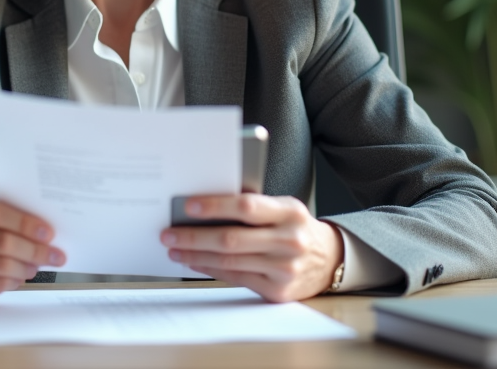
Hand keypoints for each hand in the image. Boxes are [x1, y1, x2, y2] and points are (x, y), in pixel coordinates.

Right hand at [0, 197, 64, 305]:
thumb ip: (0, 217)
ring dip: (27, 267)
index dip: (25, 222)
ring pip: (2, 266)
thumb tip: (42, 232)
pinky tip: (20, 277)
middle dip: (36, 250)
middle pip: (3, 242)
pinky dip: (13, 281)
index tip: (48, 232)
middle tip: (55, 255)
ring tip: (38, 265)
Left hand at [160, 194, 342, 302]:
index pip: (246, 206)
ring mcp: (285, 269)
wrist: (328, 260)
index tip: (188, 206)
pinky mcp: (277, 291)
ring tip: (174, 248)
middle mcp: (289, 241)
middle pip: (232, 239)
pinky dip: (210, 269)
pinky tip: (194, 262)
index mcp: (290, 212)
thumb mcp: (283, 208)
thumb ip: (254, 206)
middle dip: (194, 236)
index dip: (215, 206)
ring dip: (196, 255)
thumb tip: (205, 206)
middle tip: (168, 233)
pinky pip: (236, 278)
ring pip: (230, 261)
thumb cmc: (295, 227)